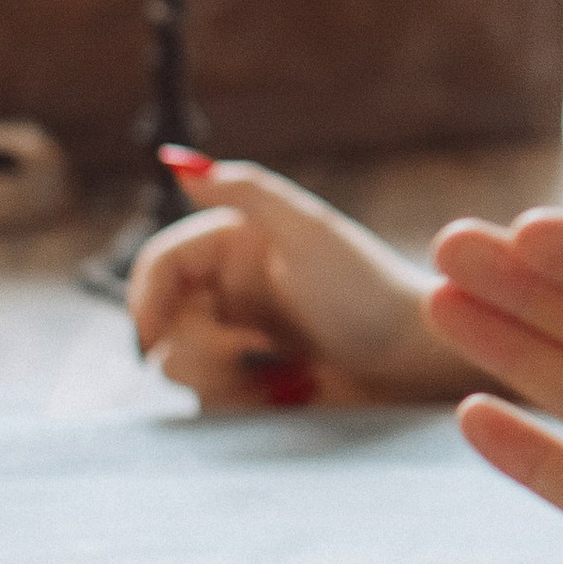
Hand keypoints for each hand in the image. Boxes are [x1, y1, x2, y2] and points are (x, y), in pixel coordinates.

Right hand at [129, 160, 466, 411]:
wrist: (416, 360)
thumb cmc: (370, 291)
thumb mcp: (309, 232)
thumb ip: (244, 190)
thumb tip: (172, 159)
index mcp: (235, 245)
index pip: (160, 265)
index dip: (146, 300)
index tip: (152, 337)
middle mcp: (230, 291)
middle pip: (163, 324)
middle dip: (203, 347)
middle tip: (259, 354)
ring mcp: (240, 340)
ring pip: (181, 368)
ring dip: (224, 379)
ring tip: (288, 375)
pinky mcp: (253, 385)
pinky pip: (211, 403)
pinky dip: (242, 404)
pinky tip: (292, 394)